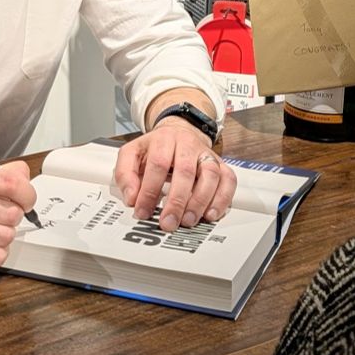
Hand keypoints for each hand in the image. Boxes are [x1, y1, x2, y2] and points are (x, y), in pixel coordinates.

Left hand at [114, 120, 235, 231]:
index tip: (142, 211)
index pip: (158, 164)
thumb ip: (125, 174)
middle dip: (176, 201)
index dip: (149, 191)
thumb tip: (131, 198)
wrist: (178, 132)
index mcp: (163, 139)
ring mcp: (206, 154)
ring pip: (211, 175)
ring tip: (188, 220)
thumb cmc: (155, 149)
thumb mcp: (132, 154)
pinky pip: (228, 180)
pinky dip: (222, 198)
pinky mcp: (221, 164)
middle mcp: (187, 144)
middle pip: (185, 171)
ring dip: (200, 201)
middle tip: (168, 222)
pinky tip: (210, 214)